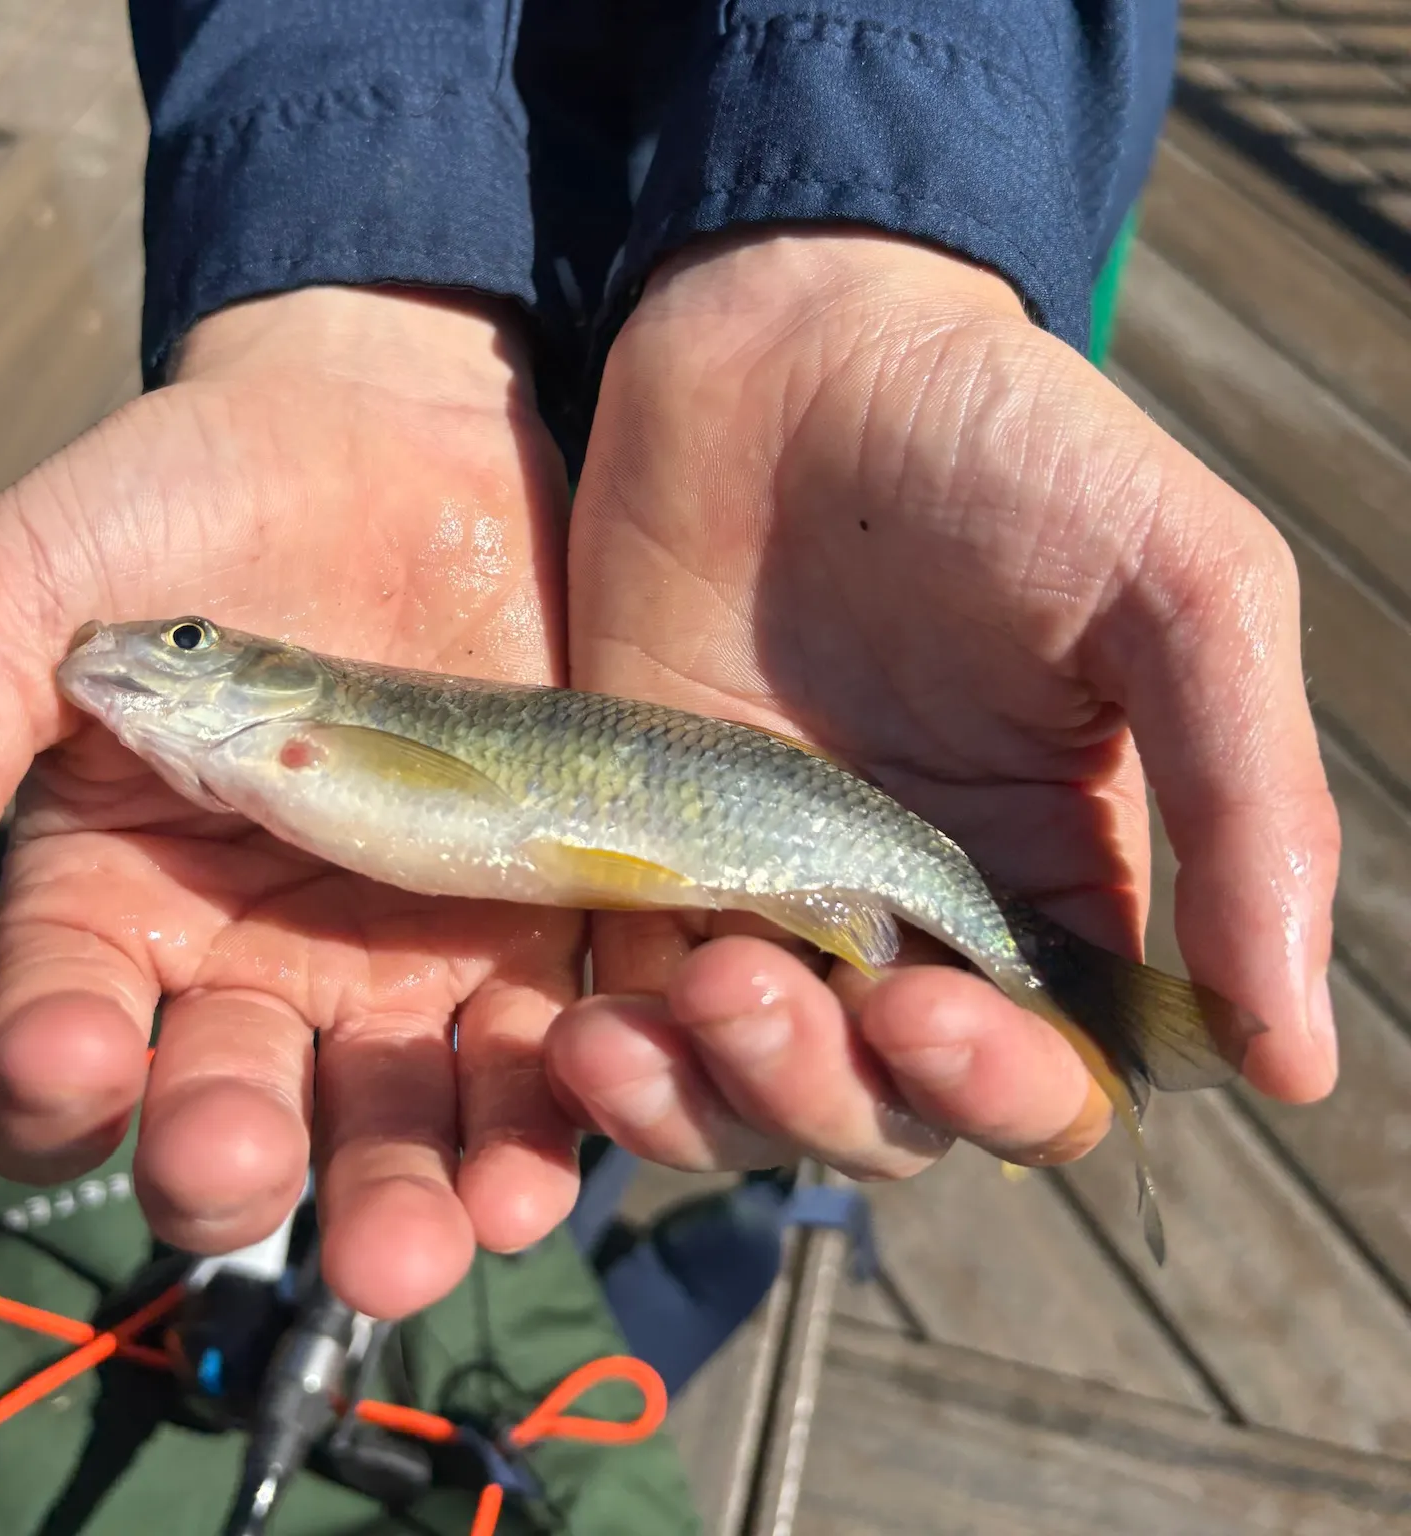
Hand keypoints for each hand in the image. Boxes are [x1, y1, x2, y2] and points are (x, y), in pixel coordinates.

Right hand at [0, 287, 581, 1316]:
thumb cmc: (182, 505)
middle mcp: (263, 964)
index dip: (53, 1082)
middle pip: (238, 1115)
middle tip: (241, 1169)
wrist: (396, 433)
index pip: (65, 1048)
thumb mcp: (15, 602)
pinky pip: (539, 1048)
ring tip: (418, 1239)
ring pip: (397, 1117)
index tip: (76, 1062)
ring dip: (402, 1194)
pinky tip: (531, 1164)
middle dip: (235, 1166)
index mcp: (119, 910)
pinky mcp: (534, 921)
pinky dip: (540, 1115)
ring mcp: (408, 955)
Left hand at [550, 230, 1338, 1182]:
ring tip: (667, 1004)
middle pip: (877, 1112)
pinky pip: (619, 1012)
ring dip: (705, 1095)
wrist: (790, 345)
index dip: (1004, 1092)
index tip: (938, 1018)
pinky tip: (577, 1031)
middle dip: (827, 1092)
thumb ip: (1244, 805)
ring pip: (737, 1091)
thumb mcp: (1176, 589)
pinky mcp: (636, 857)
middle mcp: (900, 921)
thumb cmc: (1007, 446)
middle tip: (759, 986)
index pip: (1042, 1078)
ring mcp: (756, 895)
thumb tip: (1298, 1062)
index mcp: (1041, 885)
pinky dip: (606, 1058)